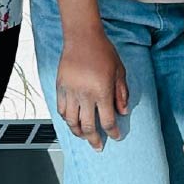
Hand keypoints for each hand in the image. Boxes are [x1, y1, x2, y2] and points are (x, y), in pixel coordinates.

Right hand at [55, 31, 128, 150]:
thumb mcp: (120, 71)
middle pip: (88, 126)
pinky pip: (61, 109)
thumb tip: (123, 111)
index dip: (113, 132)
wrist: (82, 38)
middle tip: (98, 146)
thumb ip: (122, 93)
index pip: (108, 120)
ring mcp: (70, 92)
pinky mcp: (60, 88)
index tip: (116, 136)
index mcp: (102, 91)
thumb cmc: (103, 52)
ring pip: (71, 121)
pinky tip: (72, 122)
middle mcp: (85, 95)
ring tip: (83, 137)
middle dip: (94, 139)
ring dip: (78, 132)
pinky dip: (66, 119)